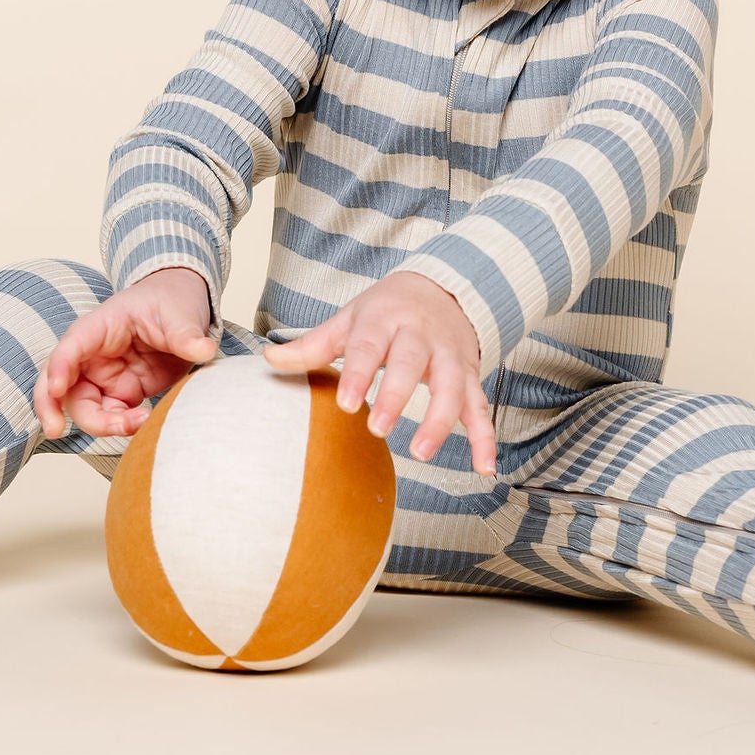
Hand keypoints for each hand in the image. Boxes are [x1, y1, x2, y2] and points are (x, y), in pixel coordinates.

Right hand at [36, 270, 219, 442]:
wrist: (183, 308)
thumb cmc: (170, 301)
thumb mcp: (179, 313)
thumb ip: (186, 334)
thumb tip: (203, 350)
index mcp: (99, 327)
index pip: (70, 347)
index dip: (58, 368)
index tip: (57, 389)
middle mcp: (93, 355)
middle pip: (61, 385)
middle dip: (54, 408)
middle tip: (56, 431)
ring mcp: (106, 377)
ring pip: (84, 408)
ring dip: (102, 423)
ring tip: (140, 421)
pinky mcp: (123, 394)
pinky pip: (111, 417)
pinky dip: (122, 427)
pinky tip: (147, 422)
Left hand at [266, 272, 496, 476]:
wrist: (443, 287)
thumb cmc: (387, 310)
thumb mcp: (350, 318)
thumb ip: (313, 345)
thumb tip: (268, 361)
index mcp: (385, 319)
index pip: (370, 346)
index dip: (360, 374)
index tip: (348, 404)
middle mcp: (421, 336)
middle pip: (412, 364)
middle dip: (398, 395)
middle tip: (379, 429)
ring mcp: (450, 356)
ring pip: (452, 387)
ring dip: (441, 421)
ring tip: (422, 452)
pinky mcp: (470, 375)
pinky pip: (481, 407)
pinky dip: (486, 438)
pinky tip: (484, 468)